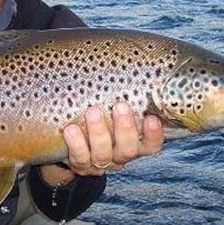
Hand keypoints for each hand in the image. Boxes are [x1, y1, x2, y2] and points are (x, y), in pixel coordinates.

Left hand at [40, 102, 163, 183]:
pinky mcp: (80, 165)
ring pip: (103, 154)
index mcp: (133, 143)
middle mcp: (119, 155)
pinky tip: (71, 129)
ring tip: (93, 112)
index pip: (151, 144)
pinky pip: (79, 158)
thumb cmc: (98, 115)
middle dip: (125, 129)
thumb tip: (130, 59)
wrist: (69, 143)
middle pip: (128, 149)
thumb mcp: (111, 108)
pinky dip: (76, 144)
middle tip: (120, 106)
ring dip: (99, 133)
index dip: (154, 135)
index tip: (152, 118)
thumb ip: (121, 94)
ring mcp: (100, 162)